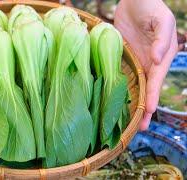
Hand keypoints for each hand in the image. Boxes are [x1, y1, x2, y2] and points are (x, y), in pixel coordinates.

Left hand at [114, 0, 177, 129]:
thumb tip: (158, 59)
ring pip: (134, 86)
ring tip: (126, 121)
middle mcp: (150, 62)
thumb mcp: (161, 20)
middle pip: (147, 89)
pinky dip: (121, 89)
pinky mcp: (123, 58)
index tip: (148, 111)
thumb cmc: (150, 7)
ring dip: (132, 103)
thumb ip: (162, 39)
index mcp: (163, 56)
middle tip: (138, 128)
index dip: (153, 96)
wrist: (134, 1)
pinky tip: (115, 101)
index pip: (156, 80)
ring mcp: (136, 61)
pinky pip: (122, 75)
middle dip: (144, 108)